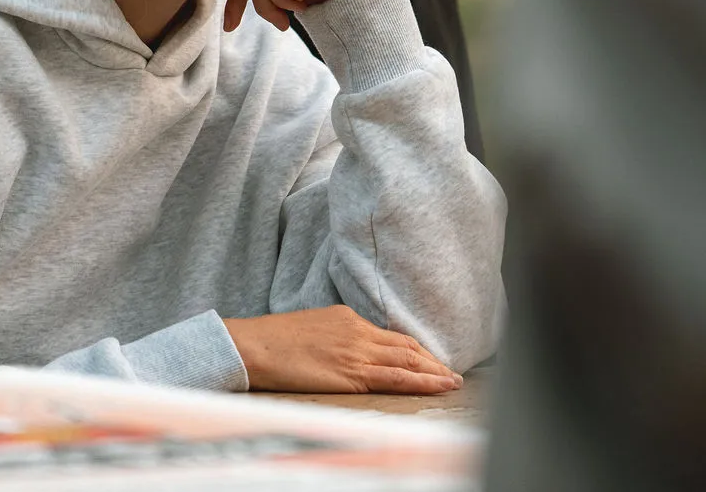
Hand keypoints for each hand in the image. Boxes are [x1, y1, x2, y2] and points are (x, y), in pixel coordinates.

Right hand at [222, 305, 461, 394]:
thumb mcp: (309, 329)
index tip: (429, 359)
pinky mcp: (351, 374)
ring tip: (452, 382)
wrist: (253, 346)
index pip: (390, 336)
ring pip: (407, 361)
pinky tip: (436, 386)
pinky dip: (420, 382)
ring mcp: (356, 352)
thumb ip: (334, 338)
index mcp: (346, 318)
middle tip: (451, 373)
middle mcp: (357, 332)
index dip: (413, 349)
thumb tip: (345, 352)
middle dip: (431, 360)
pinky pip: (395, 378)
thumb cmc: (271, 342)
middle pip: (405, 346)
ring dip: (434, 372)